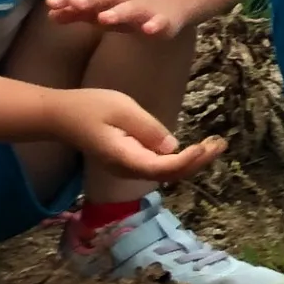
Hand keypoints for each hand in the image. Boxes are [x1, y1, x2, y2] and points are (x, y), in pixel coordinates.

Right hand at [45, 87, 225, 181]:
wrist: (61, 117)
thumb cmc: (90, 108)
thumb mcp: (122, 109)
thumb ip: (148, 129)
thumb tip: (172, 147)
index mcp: (124, 158)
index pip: (162, 167)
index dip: (187, 161)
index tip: (205, 146)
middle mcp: (127, 170)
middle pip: (169, 175)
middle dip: (198, 162)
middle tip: (221, 144)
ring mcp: (128, 168)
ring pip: (166, 174)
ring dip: (192, 162)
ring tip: (216, 145)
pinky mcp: (130, 162)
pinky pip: (159, 167)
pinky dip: (180, 160)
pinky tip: (196, 149)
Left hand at [46, 0, 187, 37]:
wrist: (176, 2)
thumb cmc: (131, 8)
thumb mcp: (104, 9)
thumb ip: (79, 13)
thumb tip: (50, 14)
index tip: (51, 3)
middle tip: (75, 3)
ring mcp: (148, 8)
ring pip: (133, 8)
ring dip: (120, 11)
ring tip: (104, 18)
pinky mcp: (166, 20)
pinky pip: (161, 22)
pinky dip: (156, 24)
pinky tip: (149, 30)